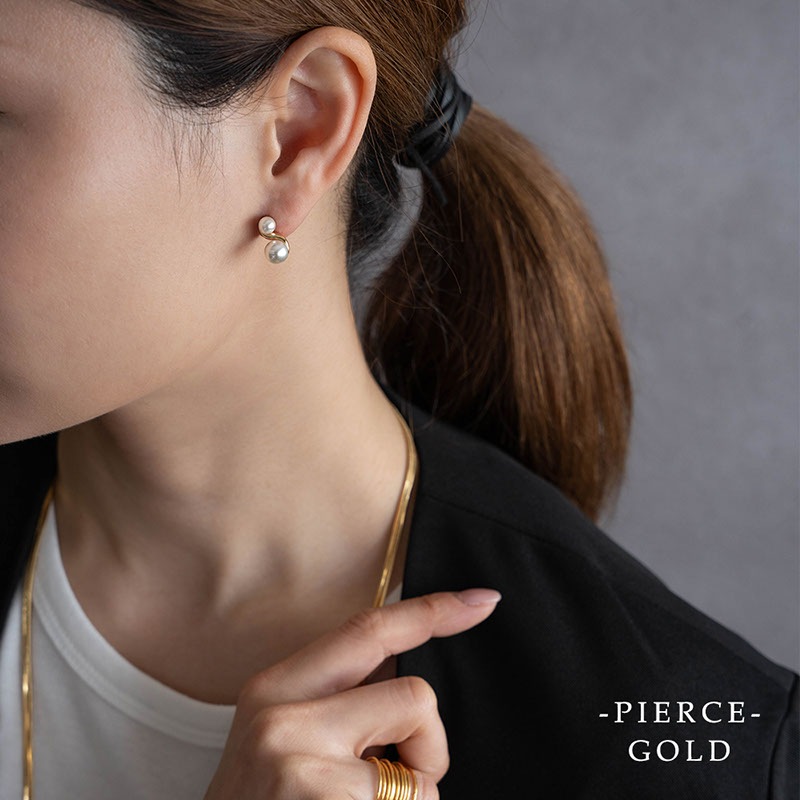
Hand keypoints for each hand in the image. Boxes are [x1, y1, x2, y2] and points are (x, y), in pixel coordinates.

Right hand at [203, 588, 501, 799]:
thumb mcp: (282, 738)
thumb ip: (338, 701)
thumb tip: (409, 679)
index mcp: (275, 687)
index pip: (368, 630)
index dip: (432, 611)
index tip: (482, 601)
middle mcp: (284, 719)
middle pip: (416, 696)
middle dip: (425, 745)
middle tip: (390, 782)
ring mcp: (305, 768)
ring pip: (422, 772)